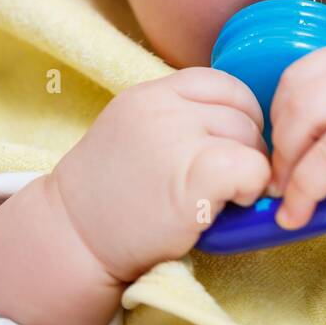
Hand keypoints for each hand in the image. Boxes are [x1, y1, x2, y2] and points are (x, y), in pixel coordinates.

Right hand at [49, 67, 272, 283]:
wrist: (72, 241)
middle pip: (241, 111)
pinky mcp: (195, 177)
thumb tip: (243, 121)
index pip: (221, 83)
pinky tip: (232, 205)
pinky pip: (252, 169)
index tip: (232, 145)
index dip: (240, 114)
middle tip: (229, 180)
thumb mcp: (134, 133)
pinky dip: (252, 187)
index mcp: (149, 94)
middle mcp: (162, 109)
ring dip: (250, 169)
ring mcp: (177, 140)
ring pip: (250, 139)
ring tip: (223, 196)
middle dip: (247, 146)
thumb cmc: (109, 198)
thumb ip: (176, 117)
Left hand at [267, 43, 325, 238]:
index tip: (284, 144)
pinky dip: (302, 192)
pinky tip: (299, 214)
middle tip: (282, 175)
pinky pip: (322, 162)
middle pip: (296, 91)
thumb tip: (283, 139)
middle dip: (280, 138)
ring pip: (303, 119)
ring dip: (287, 164)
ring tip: (290, 194)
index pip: (303, 69)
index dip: (281, 108)